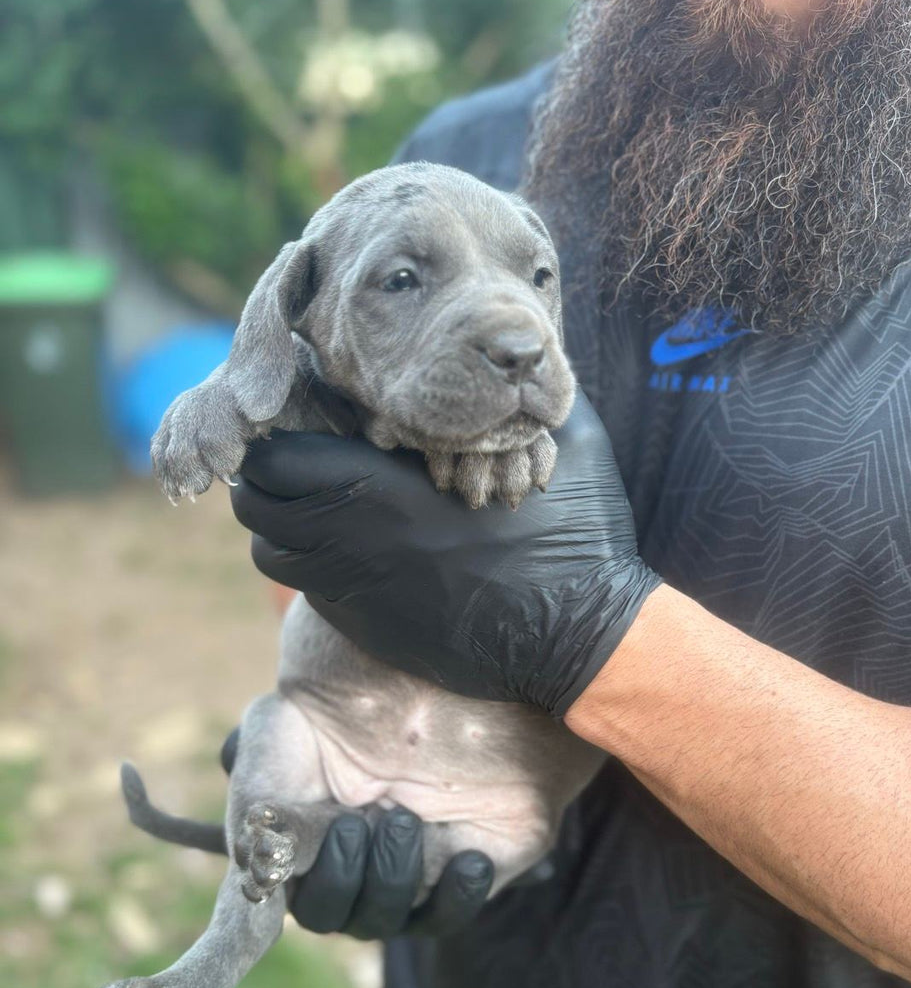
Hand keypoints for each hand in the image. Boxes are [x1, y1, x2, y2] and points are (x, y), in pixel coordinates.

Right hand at [219, 728, 494, 937]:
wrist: (435, 672)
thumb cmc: (344, 702)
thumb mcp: (277, 731)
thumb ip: (255, 802)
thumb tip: (258, 873)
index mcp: (291, 840)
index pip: (264, 900)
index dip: (260, 904)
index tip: (281, 864)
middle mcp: (343, 866)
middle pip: (327, 916)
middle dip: (339, 878)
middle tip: (356, 825)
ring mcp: (400, 876)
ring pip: (384, 922)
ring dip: (391, 880)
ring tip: (405, 820)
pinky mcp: (454, 875)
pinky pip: (448, 915)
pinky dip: (456, 895)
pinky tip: (468, 859)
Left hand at [231, 392, 660, 715]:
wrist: (578, 635)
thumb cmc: (571, 537)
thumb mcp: (564, 442)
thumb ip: (530, 396)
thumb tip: (528, 352)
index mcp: (381, 485)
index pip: (275, 456)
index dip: (273, 433)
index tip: (297, 418)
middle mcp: (351, 539)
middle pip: (254, 502)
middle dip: (261, 477)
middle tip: (292, 458)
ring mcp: (355, 589)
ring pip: (270, 552)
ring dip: (280, 523)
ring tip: (314, 503)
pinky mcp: (368, 628)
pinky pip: (306, 590)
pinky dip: (311, 566)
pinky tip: (353, 549)